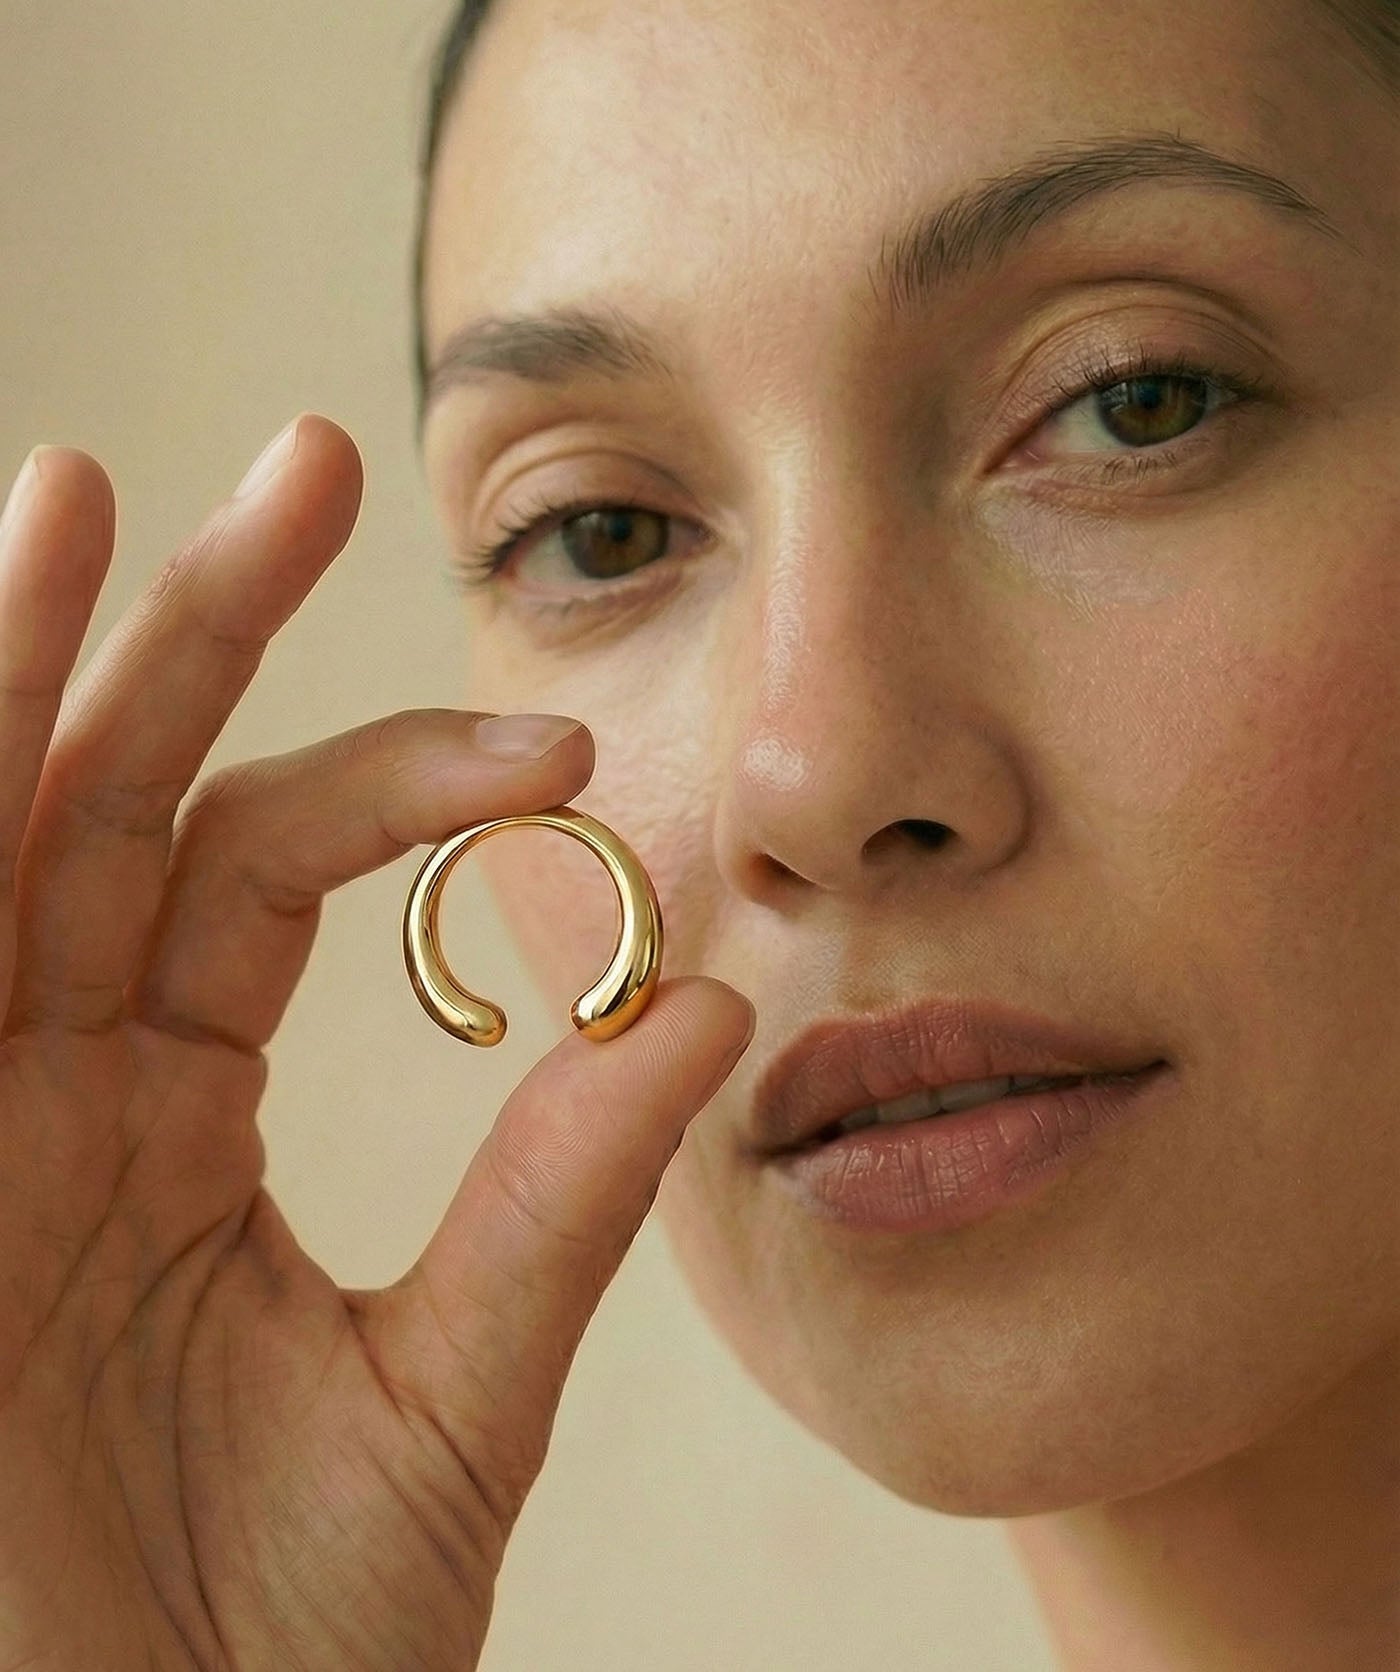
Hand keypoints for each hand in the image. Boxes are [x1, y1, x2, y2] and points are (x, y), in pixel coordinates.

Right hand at [0, 416, 755, 1669]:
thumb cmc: (268, 1645)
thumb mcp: (446, 1393)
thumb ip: (558, 1197)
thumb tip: (719, 1002)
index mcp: (163, 1112)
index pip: (266, 865)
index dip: (404, 783)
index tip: (563, 749)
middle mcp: (40, 1081)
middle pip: (113, 797)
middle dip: (187, 624)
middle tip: (308, 458)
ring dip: (15, 666)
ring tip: (72, 487)